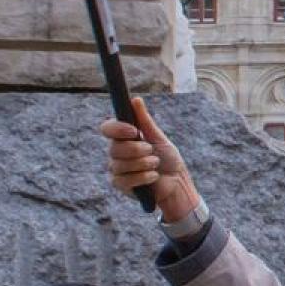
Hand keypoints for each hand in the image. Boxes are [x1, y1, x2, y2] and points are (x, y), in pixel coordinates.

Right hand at [99, 98, 200, 221]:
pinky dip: (143, 177)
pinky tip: (153, 176)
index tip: (134, 131)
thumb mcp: (158, 138)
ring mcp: (117, 169)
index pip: (107, 128)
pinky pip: (124, 180)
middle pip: (113, 148)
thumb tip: (135, 100)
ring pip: (119, 165)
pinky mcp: (121, 186)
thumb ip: (145, 121)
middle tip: (151, 151)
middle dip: (136, 150)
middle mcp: (117, 153)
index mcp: (124, 138)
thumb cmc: (169, 159)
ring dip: (143, 164)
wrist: (177, 183)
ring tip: (155, 164)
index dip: (117, 129)